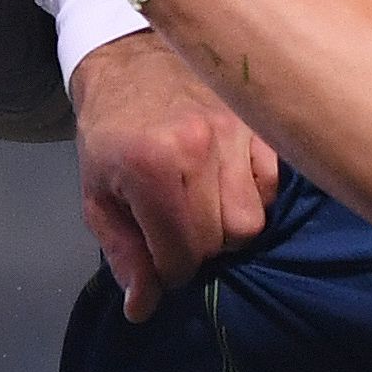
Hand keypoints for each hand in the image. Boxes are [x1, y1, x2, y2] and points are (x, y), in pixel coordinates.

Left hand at [70, 33, 281, 320]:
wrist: (128, 63)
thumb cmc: (108, 134)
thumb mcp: (98, 197)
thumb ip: (123, 253)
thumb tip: (143, 309)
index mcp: (150, 167)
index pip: (182, 255)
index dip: (170, 272)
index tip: (159, 258)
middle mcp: (197, 147)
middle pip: (222, 241)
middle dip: (198, 250)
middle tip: (177, 232)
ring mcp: (232, 131)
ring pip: (253, 220)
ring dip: (228, 228)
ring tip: (204, 212)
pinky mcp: (256, 123)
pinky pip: (273, 187)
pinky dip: (254, 197)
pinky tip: (227, 188)